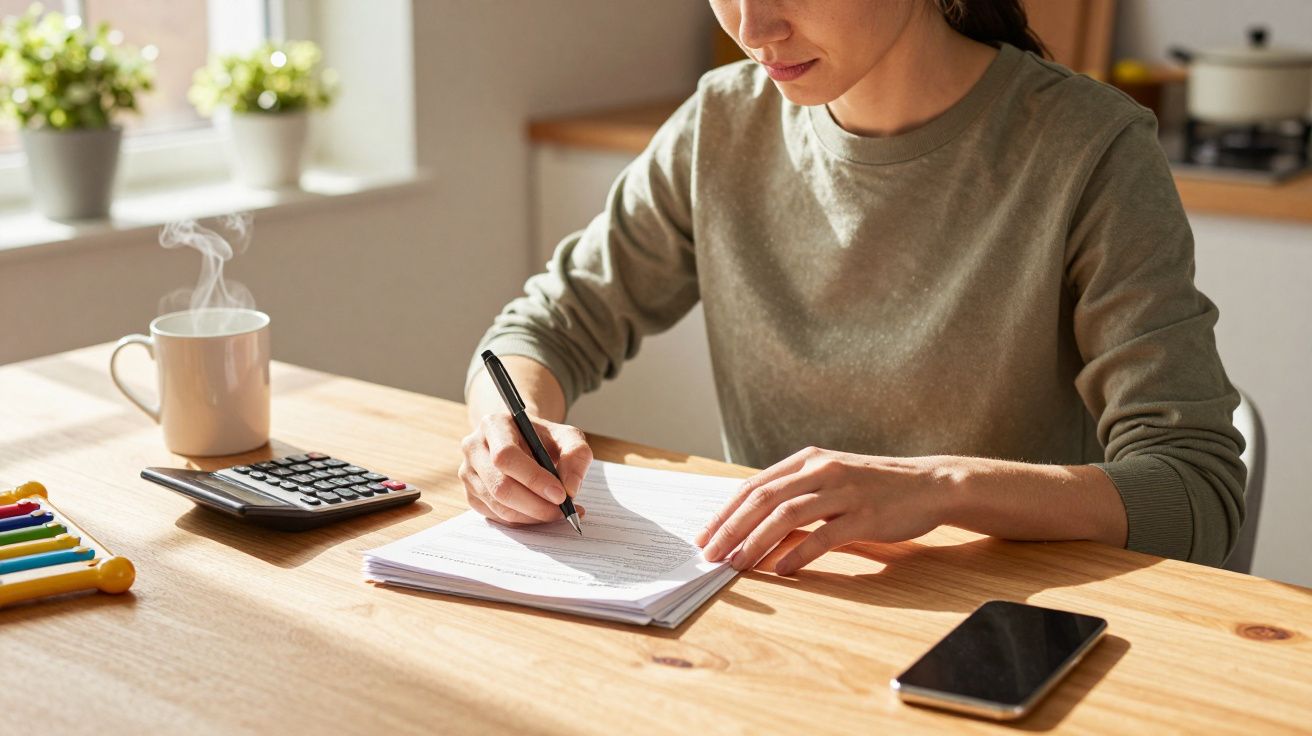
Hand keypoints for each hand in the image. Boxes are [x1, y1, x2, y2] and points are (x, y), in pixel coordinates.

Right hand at [459, 412, 592, 525]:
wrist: (521, 440)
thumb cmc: (543, 438)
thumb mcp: (567, 436)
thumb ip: (576, 455)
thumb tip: (570, 489)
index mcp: (494, 425)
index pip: (506, 456)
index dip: (533, 479)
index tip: (561, 495)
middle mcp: (474, 448)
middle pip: (500, 486)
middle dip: (536, 505)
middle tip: (563, 511)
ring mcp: (468, 473)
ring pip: (498, 506)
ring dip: (532, 516)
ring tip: (558, 512)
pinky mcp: (471, 495)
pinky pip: (497, 517)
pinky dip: (523, 520)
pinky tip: (541, 513)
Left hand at [695, 447, 956, 574]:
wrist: (929, 485)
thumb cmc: (875, 487)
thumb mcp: (831, 480)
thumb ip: (796, 494)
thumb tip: (752, 525)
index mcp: (808, 460)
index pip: (754, 485)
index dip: (725, 512)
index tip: (704, 537)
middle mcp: (821, 470)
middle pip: (764, 498)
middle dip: (731, 529)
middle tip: (711, 555)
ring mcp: (844, 491)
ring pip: (787, 515)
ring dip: (757, 542)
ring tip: (737, 564)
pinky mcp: (865, 515)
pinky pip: (823, 536)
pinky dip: (798, 554)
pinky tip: (780, 570)